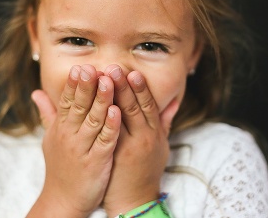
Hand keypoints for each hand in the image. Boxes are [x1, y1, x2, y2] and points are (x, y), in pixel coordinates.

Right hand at [28, 65, 121, 216]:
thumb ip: (48, 114)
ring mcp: (83, 148)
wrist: (62, 201)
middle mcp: (69, 136)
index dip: (74, 84)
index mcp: (61, 128)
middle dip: (86, 86)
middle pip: (79, 106)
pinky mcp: (97, 161)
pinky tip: (116, 111)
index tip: (80, 66)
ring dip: (101, 100)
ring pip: (93, 120)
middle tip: (92, 66)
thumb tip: (36, 92)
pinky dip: (110, 126)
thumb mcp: (50, 139)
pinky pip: (105, 141)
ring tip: (108, 81)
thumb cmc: (60, 168)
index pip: (67, 101)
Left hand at [100, 65, 179, 216]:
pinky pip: (106, 134)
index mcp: (153, 133)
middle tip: (113, 67)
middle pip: (133, 108)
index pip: (148, 105)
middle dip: (123, 87)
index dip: (140, 88)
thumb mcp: (161, 145)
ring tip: (100, 81)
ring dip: (110, 98)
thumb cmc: (147, 170)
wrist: (136, 200)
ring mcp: (127, 148)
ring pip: (119, 119)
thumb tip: (173, 101)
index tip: (132, 71)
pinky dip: (101, 120)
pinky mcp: (114, 157)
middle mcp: (143, 138)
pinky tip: (93, 108)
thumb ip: (164, 121)